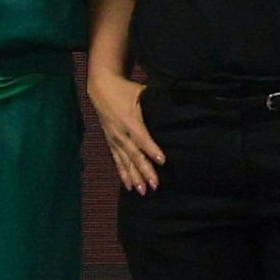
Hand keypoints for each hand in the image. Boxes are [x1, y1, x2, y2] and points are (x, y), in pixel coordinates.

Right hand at [88, 62, 164, 194]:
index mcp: (129, 119)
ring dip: (134, 177)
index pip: (142, 137)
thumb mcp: (142, 92)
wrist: (101, 88)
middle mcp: (120, 133)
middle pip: (134, 154)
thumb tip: (178, 111)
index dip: (151, 149)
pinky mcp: (111, 143)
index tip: (162, 160)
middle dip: (145, 170)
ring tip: (142, 191)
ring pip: (125, 162)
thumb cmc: (126, 90)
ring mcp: (114, 140)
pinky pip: (118, 162)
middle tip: (155, 185)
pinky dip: (123, 175)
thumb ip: (157, 102)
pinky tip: (129, 187)